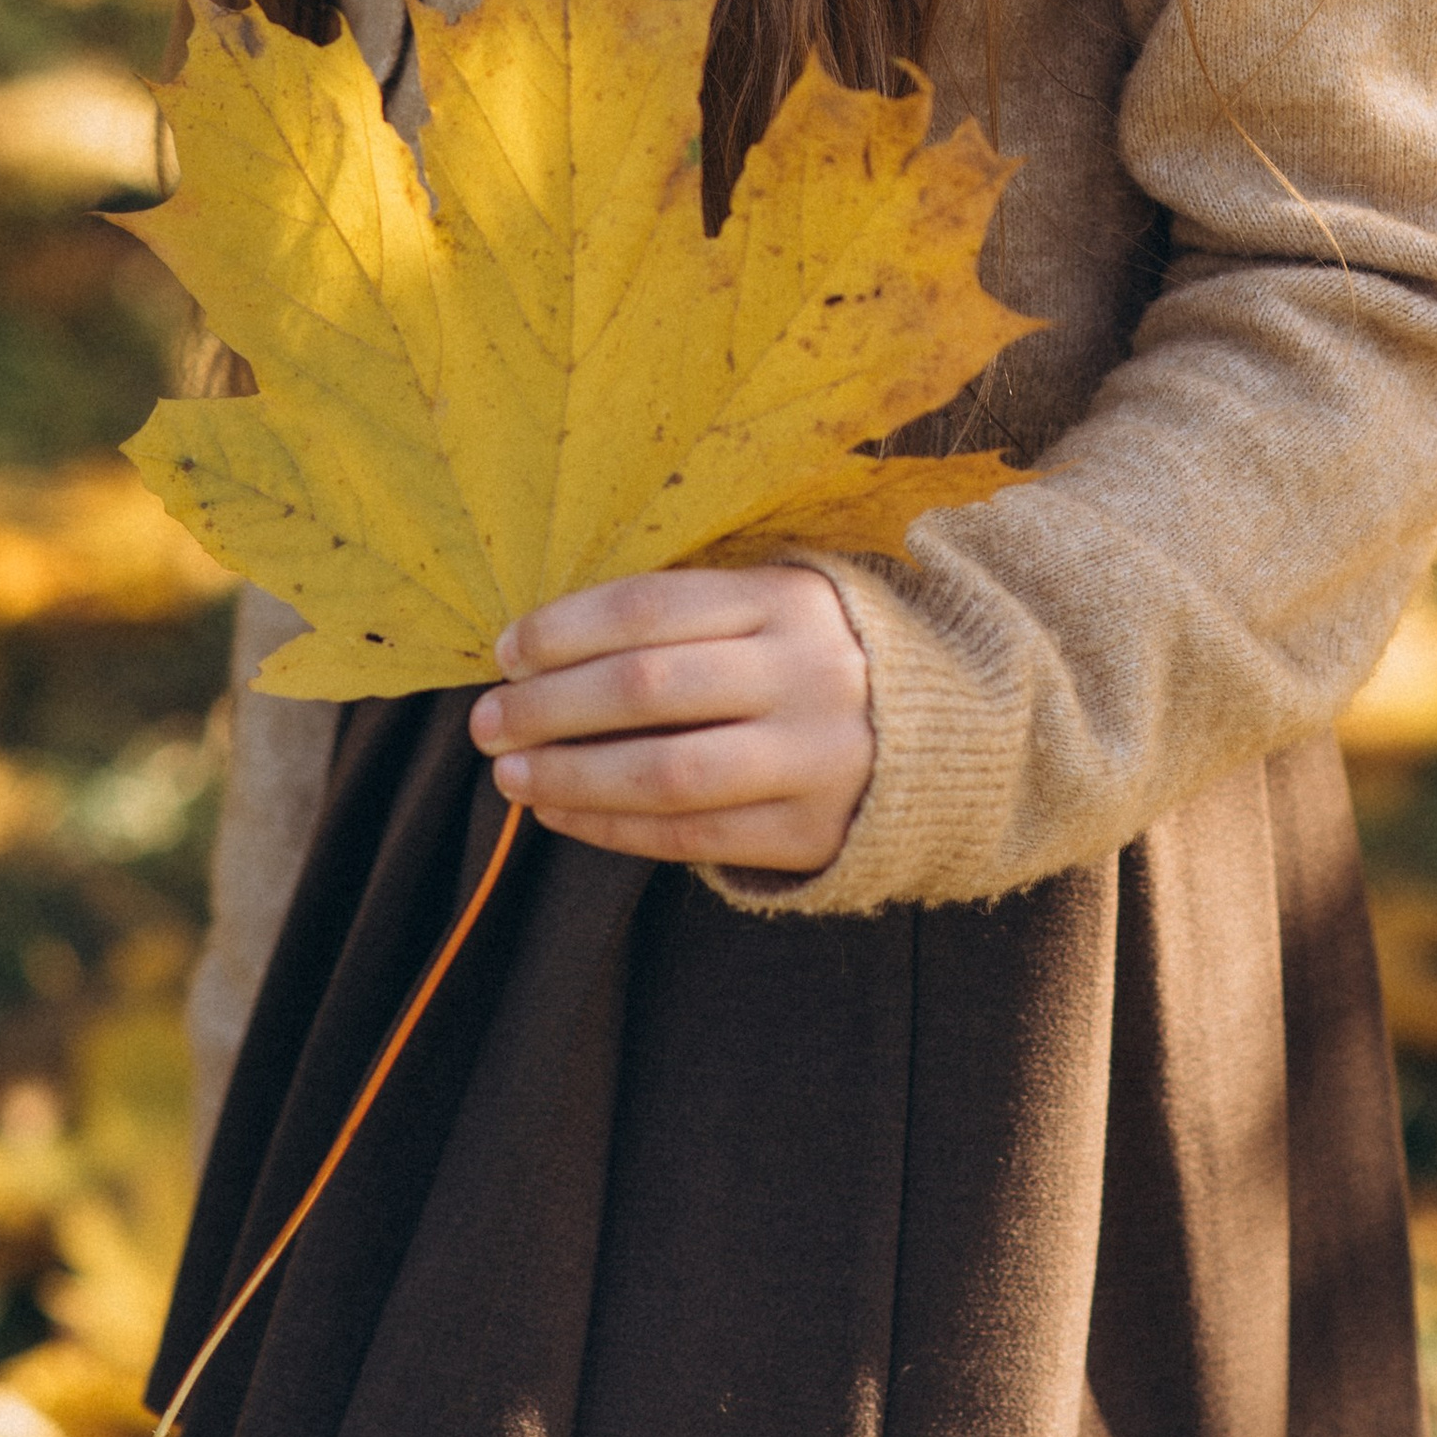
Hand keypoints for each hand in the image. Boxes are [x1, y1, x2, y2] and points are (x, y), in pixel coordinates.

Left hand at [465, 565, 873, 873]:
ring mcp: (812, 757)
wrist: (948, 733)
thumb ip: (685, 619)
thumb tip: (546, 648)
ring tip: (511, 775)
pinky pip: (691, 836)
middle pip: (648, 687)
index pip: (650, 608)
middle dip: (550, 705)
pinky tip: (561, 814)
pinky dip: (613, 828)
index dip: (564, 630)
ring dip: (571, 776)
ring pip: (665, 773)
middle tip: (488, 719)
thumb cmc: (818, 657)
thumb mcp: (774, 607)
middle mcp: (804, 673)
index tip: (505, 650)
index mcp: (786, 600)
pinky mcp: (811, 831)